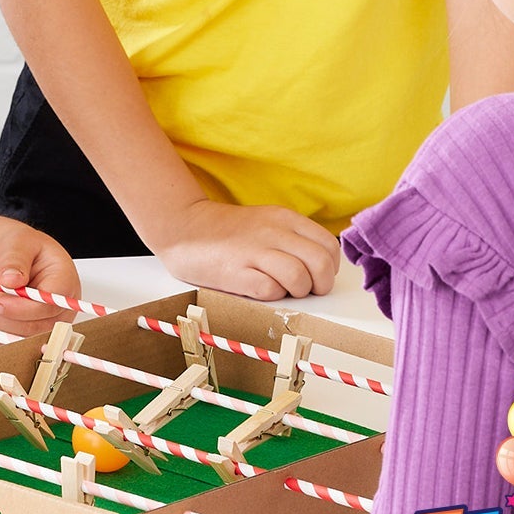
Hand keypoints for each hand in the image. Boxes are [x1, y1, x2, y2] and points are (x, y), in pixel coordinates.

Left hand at [0, 221, 80, 334]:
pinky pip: (9, 339)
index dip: (22, 308)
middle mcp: (60, 308)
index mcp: (65, 281)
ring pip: (19, 336)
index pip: (49, 305)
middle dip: (2, 316)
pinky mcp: (28, 332)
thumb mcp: (18, 242)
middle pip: (35, 326)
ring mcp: (45, 323)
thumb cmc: (23, 250)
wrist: (14, 260)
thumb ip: (15, 259)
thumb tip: (10, 280)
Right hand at [153, 199, 339, 299]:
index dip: (329, 268)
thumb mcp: (267, 222)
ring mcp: (254, 251)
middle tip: (304, 289)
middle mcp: (274, 232)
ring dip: (296, 292)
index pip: (329, 246)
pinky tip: (259, 288)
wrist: (183, 227)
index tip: (315, 275)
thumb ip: (294, 238)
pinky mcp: (236, 272)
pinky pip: (270, 290)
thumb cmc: (229, 232)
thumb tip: (322, 266)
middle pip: (321, 264)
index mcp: (285, 218)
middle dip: (319, 285)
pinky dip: (271, 295)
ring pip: (300, 278)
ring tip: (280, 289)